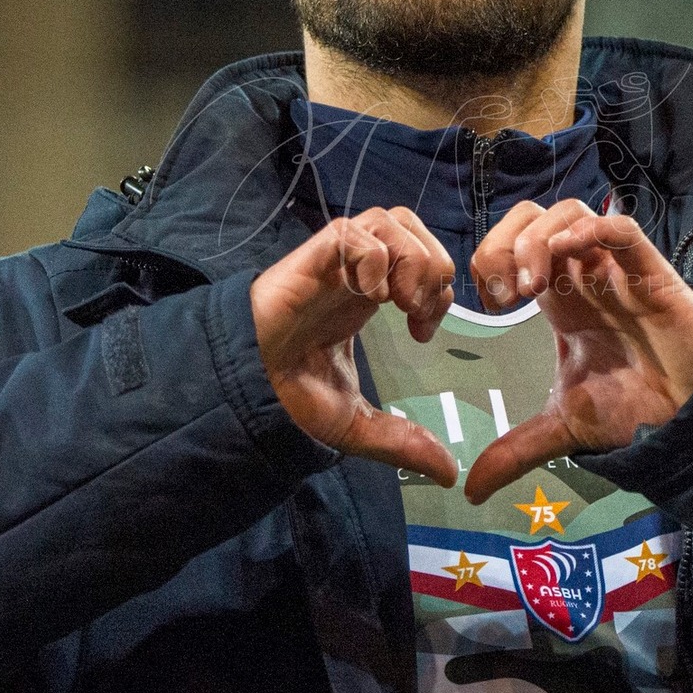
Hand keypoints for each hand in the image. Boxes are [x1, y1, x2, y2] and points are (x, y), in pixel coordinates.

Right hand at [250, 206, 459, 485]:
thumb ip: (402, 440)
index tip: (424, 332)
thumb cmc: (289, 395)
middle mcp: (355, 272)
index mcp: (368, 297)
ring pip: (388, 218)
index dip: (437, 287)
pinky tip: (371, 297)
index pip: (422, 257)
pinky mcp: (311, 259)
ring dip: (409, 257)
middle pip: (410, 224)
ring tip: (401, 302)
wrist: (245, 390)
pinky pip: (354, 232)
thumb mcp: (357, 422)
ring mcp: (334, 262)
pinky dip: (374, 258)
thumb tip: (448, 473)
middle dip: (431, 263)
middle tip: (419, 310)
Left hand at [464, 199, 692, 502]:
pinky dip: (591, 229)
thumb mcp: (563, 427)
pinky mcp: (649, 271)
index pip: (510, 245)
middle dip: (506, 242)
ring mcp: (613, 269)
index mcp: (556, 297)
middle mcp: (580, 275)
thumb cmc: (635, 407)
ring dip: (540, 239)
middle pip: (531, 217)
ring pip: (569, 214)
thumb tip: (469, 489)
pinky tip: (571, 255)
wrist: (689, 417)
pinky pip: (620, 227)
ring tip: (532, 286)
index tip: (488, 304)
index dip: (490, 260)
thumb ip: (516, 449)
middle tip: (504, 292)